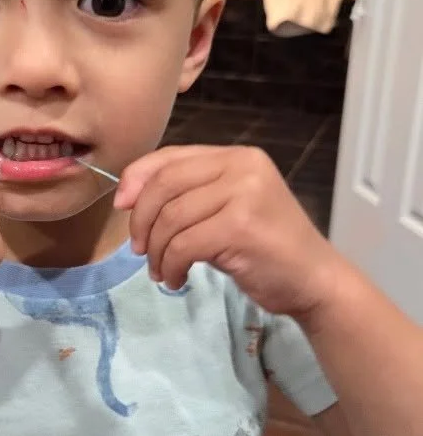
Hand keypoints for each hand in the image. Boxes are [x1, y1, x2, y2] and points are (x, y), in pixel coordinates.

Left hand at [114, 145, 342, 318]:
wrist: (314, 280)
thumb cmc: (266, 247)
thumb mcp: (225, 209)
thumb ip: (188, 195)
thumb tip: (128, 198)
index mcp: (237, 156)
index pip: (171, 157)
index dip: (137, 178)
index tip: (120, 206)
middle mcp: (242, 166)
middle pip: (165, 184)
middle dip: (141, 219)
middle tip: (138, 249)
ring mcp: (244, 194)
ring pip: (171, 217)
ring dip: (155, 250)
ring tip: (160, 269)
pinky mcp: (242, 226)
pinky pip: (184, 244)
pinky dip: (171, 265)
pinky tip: (175, 279)